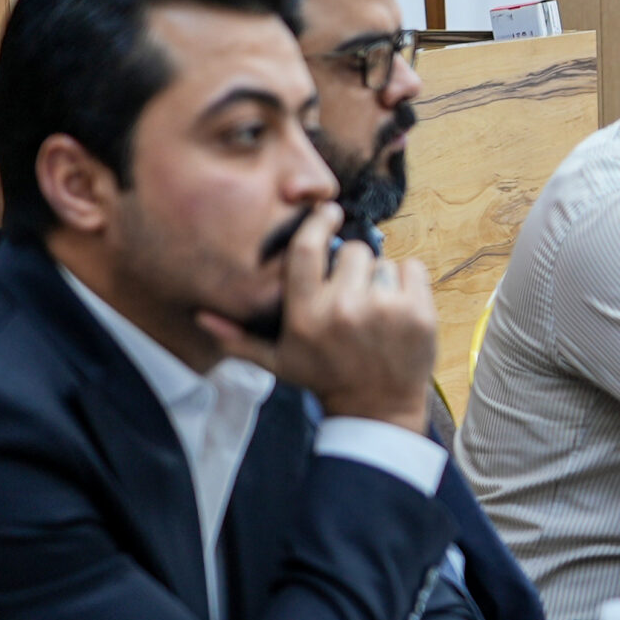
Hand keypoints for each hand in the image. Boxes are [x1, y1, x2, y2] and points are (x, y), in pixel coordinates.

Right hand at [198, 203, 435, 432]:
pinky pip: (412, 268)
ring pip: (382, 261)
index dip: (318, 222)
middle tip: (351, 294)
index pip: (306, 249)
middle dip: (351, 266)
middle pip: (351, 251)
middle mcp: (344, 309)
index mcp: (307, 315)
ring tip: (373, 310)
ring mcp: (386, 311)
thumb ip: (238, 337)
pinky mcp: (418, 314)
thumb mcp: (277, 361)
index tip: (328, 211)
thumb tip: (201, 315)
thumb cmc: (323, 378)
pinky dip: (406, 282)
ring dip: (378, 279)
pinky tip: (396, 308)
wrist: (376, 408)